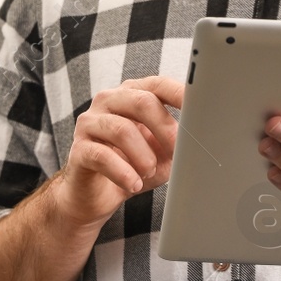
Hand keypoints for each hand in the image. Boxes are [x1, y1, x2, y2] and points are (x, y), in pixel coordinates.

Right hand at [49, 76, 183, 230]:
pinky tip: (133, 184)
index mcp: (132, 95)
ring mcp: (90, 123)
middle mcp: (109, 102)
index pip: (157, 85)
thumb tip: (198, 142)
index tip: (200, 107)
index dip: (179, 94)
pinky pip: (102, 155)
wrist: (96, 196)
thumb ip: (177, 143)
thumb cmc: (132, 167)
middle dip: (164, 128)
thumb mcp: (162, 154)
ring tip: (149, 172)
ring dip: (143, 155)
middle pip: (141, 101)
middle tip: (176, 150)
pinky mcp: (79, 149)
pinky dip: (123, 173)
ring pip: (122, 129)